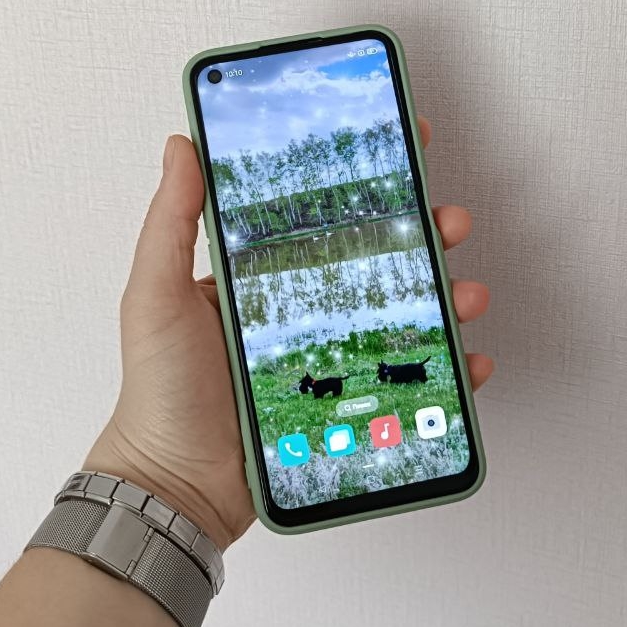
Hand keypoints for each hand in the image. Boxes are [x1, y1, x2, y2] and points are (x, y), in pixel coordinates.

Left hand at [85, 118, 493, 548]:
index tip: (404, 141)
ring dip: (448, 298)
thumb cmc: (160, 388)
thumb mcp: (156, 293)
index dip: (367, 179)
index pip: (323, 212)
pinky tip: (470, 360)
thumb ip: (171, 221)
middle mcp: (304, 307)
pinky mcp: (351, 404)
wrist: (176, 485)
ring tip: (468, 296)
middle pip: (379, 259)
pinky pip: (412, 382)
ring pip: (405, 315)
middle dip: (426, 234)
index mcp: (264, 273)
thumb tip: (181, 143)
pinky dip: (451, 371)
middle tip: (452, 220)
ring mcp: (332, 356)